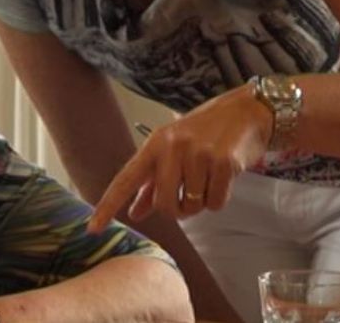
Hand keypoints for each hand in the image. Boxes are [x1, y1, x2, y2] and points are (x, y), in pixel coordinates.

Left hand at [87, 83, 270, 232]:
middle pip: (164, 203)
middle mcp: (173, 147)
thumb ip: (152, 183)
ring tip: (209, 179)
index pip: (126, 179)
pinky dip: (220, 199)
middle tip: (187, 199)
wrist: (247, 112)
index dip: (108, 205)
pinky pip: (215, 203)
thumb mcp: (174, 150)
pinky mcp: (223, 163)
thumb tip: (134, 212)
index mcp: (155, 144)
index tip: (92, 228)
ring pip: (192, 206)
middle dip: (176, 210)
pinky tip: (224, 178)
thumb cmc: (206, 133)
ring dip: (201, 202)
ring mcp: (198, 154)